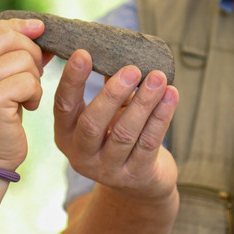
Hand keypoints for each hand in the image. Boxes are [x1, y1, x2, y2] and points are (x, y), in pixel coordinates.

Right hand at [0, 18, 48, 169]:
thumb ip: (8, 52)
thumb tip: (38, 27)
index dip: (16, 25)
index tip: (38, 29)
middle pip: (7, 38)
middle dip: (30, 54)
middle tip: (33, 76)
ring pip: (22, 59)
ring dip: (34, 79)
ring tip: (24, 97)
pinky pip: (29, 81)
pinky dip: (35, 95)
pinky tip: (27, 108)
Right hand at [54, 50, 178, 202]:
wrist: (139, 185)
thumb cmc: (117, 136)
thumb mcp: (105, 116)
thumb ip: (106, 88)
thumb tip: (113, 48)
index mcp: (66, 135)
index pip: (63, 106)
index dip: (72, 80)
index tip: (83, 53)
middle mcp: (81, 155)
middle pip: (92, 123)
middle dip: (112, 94)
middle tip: (131, 69)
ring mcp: (108, 170)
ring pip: (125, 133)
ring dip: (144, 102)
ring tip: (158, 77)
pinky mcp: (136, 176)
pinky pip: (150, 142)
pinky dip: (162, 116)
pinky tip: (171, 95)